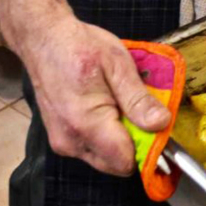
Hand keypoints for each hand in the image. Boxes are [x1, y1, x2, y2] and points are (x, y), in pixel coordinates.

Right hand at [22, 17, 170, 175]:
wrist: (44, 39)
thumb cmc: (80, 46)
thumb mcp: (117, 65)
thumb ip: (138, 99)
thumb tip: (161, 124)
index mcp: (86, 123)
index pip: (126, 161)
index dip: (148, 149)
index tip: (157, 128)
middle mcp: (71, 141)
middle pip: (117, 165)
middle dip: (135, 145)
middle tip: (139, 113)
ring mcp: (63, 143)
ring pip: (107, 160)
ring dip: (122, 141)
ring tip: (121, 108)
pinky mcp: (61, 140)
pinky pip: (94, 150)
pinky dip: (107, 138)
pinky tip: (107, 111)